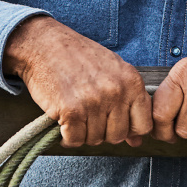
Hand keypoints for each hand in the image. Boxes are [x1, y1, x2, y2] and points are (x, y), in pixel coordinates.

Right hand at [3, 16, 151, 148]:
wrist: (43, 45)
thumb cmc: (78, 56)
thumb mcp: (113, 71)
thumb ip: (130, 103)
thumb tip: (137, 141)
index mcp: (132, 81)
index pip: (144, 125)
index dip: (129, 130)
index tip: (114, 122)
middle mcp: (116, 92)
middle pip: (117, 136)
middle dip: (102, 132)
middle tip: (88, 116)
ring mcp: (94, 102)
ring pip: (95, 139)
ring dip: (83, 132)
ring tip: (75, 113)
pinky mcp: (71, 111)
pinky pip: (74, 140)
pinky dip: (67, 136)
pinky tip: (63, 122)